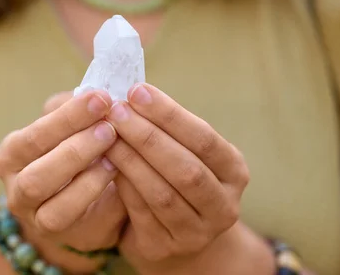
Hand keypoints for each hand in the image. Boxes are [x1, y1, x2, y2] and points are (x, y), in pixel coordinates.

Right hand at [0, 90, 126, 271]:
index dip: (69, 113)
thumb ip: (83, 113)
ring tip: (112, 142)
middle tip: (108, 121)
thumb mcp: (80, 132)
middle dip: (70, 130)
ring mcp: (27, 207)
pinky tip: (113, 169)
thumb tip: (95, 90)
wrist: (92, 214)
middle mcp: (13, 178)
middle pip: (31, 151)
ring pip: (39, 181)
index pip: (36, 129)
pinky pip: (62, 209)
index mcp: (15, 150)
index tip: (101, 97)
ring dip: (78, 158)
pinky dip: (89, 186)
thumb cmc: (85, 163)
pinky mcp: (47, 227)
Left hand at [104, 83, 250, 271]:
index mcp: (234, 171)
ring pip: (161, 194)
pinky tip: (106, 163)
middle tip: (116, 111)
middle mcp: (223, 205)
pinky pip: (141, 213)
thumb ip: (166, 126)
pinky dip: (123, 185)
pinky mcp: (166, 248)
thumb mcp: (184, 150)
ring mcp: (197, 233)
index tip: (136, 91)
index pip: (204, 138)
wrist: (175, 229)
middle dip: (147, 136)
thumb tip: (132, 92)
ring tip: (105, 135)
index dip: (169, 115)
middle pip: (185, 169)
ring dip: (130, 160)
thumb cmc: (176, 173)